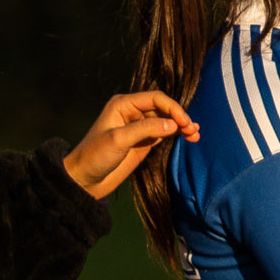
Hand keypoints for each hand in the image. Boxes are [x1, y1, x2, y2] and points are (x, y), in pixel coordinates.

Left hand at [63, 90, 199, 198]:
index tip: (184, 122)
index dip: (172, 108)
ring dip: (181, 126)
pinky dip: (177, 134)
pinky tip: (189, 137)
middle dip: (180, 117)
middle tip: (193, 130)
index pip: (155, 99)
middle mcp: (133, 112)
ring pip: (166, 121)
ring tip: (195, 135)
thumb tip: (173, 124)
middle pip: (164, 108)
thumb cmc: (95, 156)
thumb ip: (145, 130)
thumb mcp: (118, 140)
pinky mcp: (144, 142)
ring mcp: (139, 127)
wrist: (85, 180)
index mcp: (124, 104)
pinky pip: (164, 133)